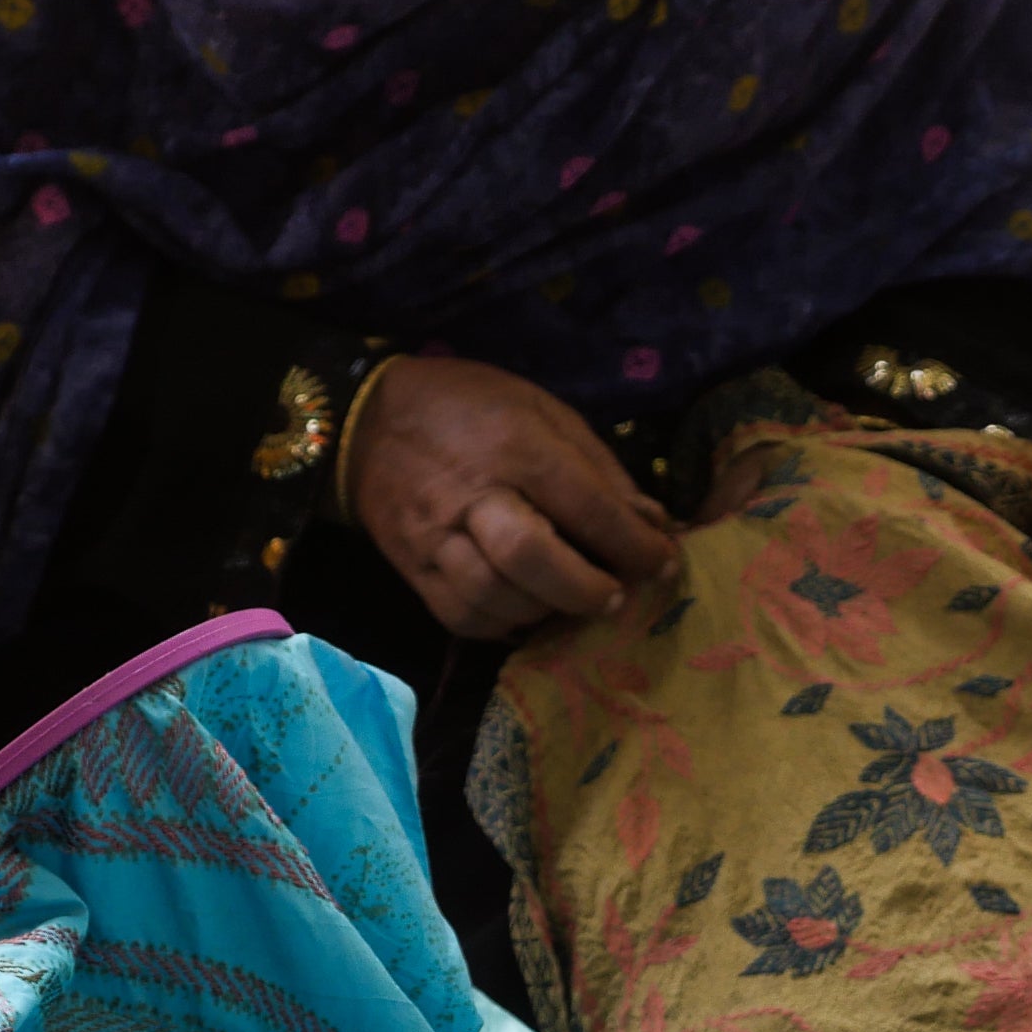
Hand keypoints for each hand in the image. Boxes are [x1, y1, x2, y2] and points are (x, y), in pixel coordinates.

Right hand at [342, 352, 677, 637]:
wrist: (367, 419)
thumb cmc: (471, 407)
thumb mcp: (544, 411)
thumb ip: (599, 469)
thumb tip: (653, 524)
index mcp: (516, 446)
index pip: (586, 507)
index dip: (635, 546)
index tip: (664, 565)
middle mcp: (473, 494)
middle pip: (531, 556)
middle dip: (585, 589)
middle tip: (614, 597)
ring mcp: (435, 535)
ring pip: (492, 594)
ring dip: (544, 611)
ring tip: (568, 602)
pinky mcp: (410, 566)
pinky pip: (459, 614)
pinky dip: (501, 624)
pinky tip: (525, 612)